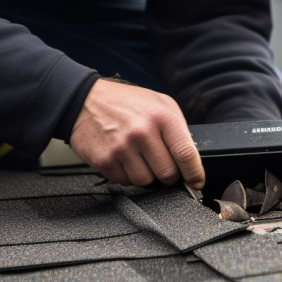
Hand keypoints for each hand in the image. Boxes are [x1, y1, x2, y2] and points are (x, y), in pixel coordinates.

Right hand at [69, 79, 204, 188]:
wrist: (85, 99)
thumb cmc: (126, 102)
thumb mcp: (160, 103)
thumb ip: (178, 128)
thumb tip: (191, 159)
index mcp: (161, 116)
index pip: (186, 154)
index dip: (195, 173)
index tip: (196, 181)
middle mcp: (142, 132)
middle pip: (168, 174)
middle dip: (168, 173)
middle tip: (160, 163)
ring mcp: (122, 148)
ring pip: (146, 181)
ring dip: (146, 174)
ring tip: (138, 156)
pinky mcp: (105, 161)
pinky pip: (125, 182)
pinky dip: (127, 175)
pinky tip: (123, 157)